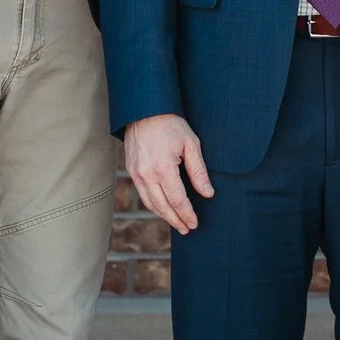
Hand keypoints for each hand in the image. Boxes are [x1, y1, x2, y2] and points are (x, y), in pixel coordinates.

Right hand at [123, 114, 214, 234]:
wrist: (144, 110)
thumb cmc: (170, 124)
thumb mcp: (191, 144)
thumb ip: (198, 171)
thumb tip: (208, 193)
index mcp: (163, 167)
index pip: (178, 200)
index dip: (187, 214)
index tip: (195, 223)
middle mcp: (147, 173)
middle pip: (163, 206)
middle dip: (176, 220)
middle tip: (187, 229)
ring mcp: (136, 173)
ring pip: (150, 203)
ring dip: (164, 216)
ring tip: (177, 223)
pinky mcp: (131, 171)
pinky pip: (143, 194)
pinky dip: (154, 205)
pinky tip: (164, 208)